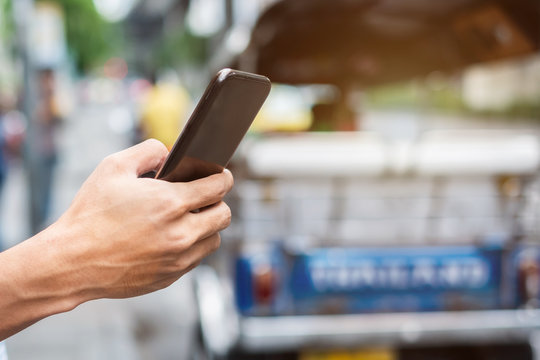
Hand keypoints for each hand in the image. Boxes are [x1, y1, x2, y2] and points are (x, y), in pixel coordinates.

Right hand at [52, 139, 233, 299]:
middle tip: (202, 197)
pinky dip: (193, 246)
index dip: (223, 177)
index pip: (218, 187)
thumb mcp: (113, 167)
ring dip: (207, 226)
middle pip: (224, 215)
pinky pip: (197, 258)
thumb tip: (169, 154)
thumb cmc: (90, 214)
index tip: (221, 176)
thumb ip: (148, 151)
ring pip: (215, 238)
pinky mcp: (172, 276)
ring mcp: (178, 258)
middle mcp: (181, 232)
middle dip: (217, 202)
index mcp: (170, 202)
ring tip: (187, 219)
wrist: (72, 262)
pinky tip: (173, 238)